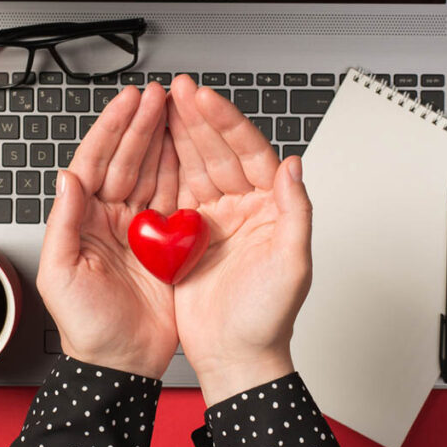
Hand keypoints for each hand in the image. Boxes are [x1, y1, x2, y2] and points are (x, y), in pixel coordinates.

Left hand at [36, 83, 178, 378]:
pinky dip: (183, 173)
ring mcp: (141, 229)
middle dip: (142, 125)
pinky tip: (191, 150)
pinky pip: (176, 200)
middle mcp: (111, 218)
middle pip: (127, 160)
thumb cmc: (86, 327)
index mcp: (83, 220)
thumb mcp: (62, 275)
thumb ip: (63, 224)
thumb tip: (66, 179)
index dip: (112, 130)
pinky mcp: (167, 244)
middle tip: (160, 95)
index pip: (96, 163)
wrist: (121, 364)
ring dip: (164, 141)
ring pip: (153, 173)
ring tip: (178, 111)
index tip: (129, 101)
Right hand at [164, 75, 313, 405]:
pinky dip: (162, 168)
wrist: (235, 357)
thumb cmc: (268, 319)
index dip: (226, 123)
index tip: (204, 98)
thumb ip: (297, 212)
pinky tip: (149, 146)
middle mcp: (243, 207)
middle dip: (197, 118)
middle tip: (177, 89)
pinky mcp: (187, 236)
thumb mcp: (292, 265)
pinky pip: (174, 192)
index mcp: (270, 207)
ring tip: (161, 106)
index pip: (249, 152)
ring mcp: (214, 220)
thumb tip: (294, 166)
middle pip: (219, 151)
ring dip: (178, 135)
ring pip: (195, 165)